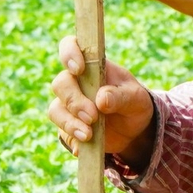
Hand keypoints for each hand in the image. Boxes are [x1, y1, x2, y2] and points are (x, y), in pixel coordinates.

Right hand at [47, 35, 156, 165]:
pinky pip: (62, 132)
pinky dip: (72, 139)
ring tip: (88, 135)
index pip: (70, 46)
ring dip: (70, 123)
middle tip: (92, 116)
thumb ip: (120, 96)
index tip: (78, 69)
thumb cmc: (134, 104)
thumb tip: (101, 100)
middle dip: (74, 101)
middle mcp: (75, 83)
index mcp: (91, 65)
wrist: (135, 132)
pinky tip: (83, 146)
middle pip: (60, 84)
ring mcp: (69, 105)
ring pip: (55, 110)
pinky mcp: (68, 126)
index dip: (69, 53)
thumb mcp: (136, 98)